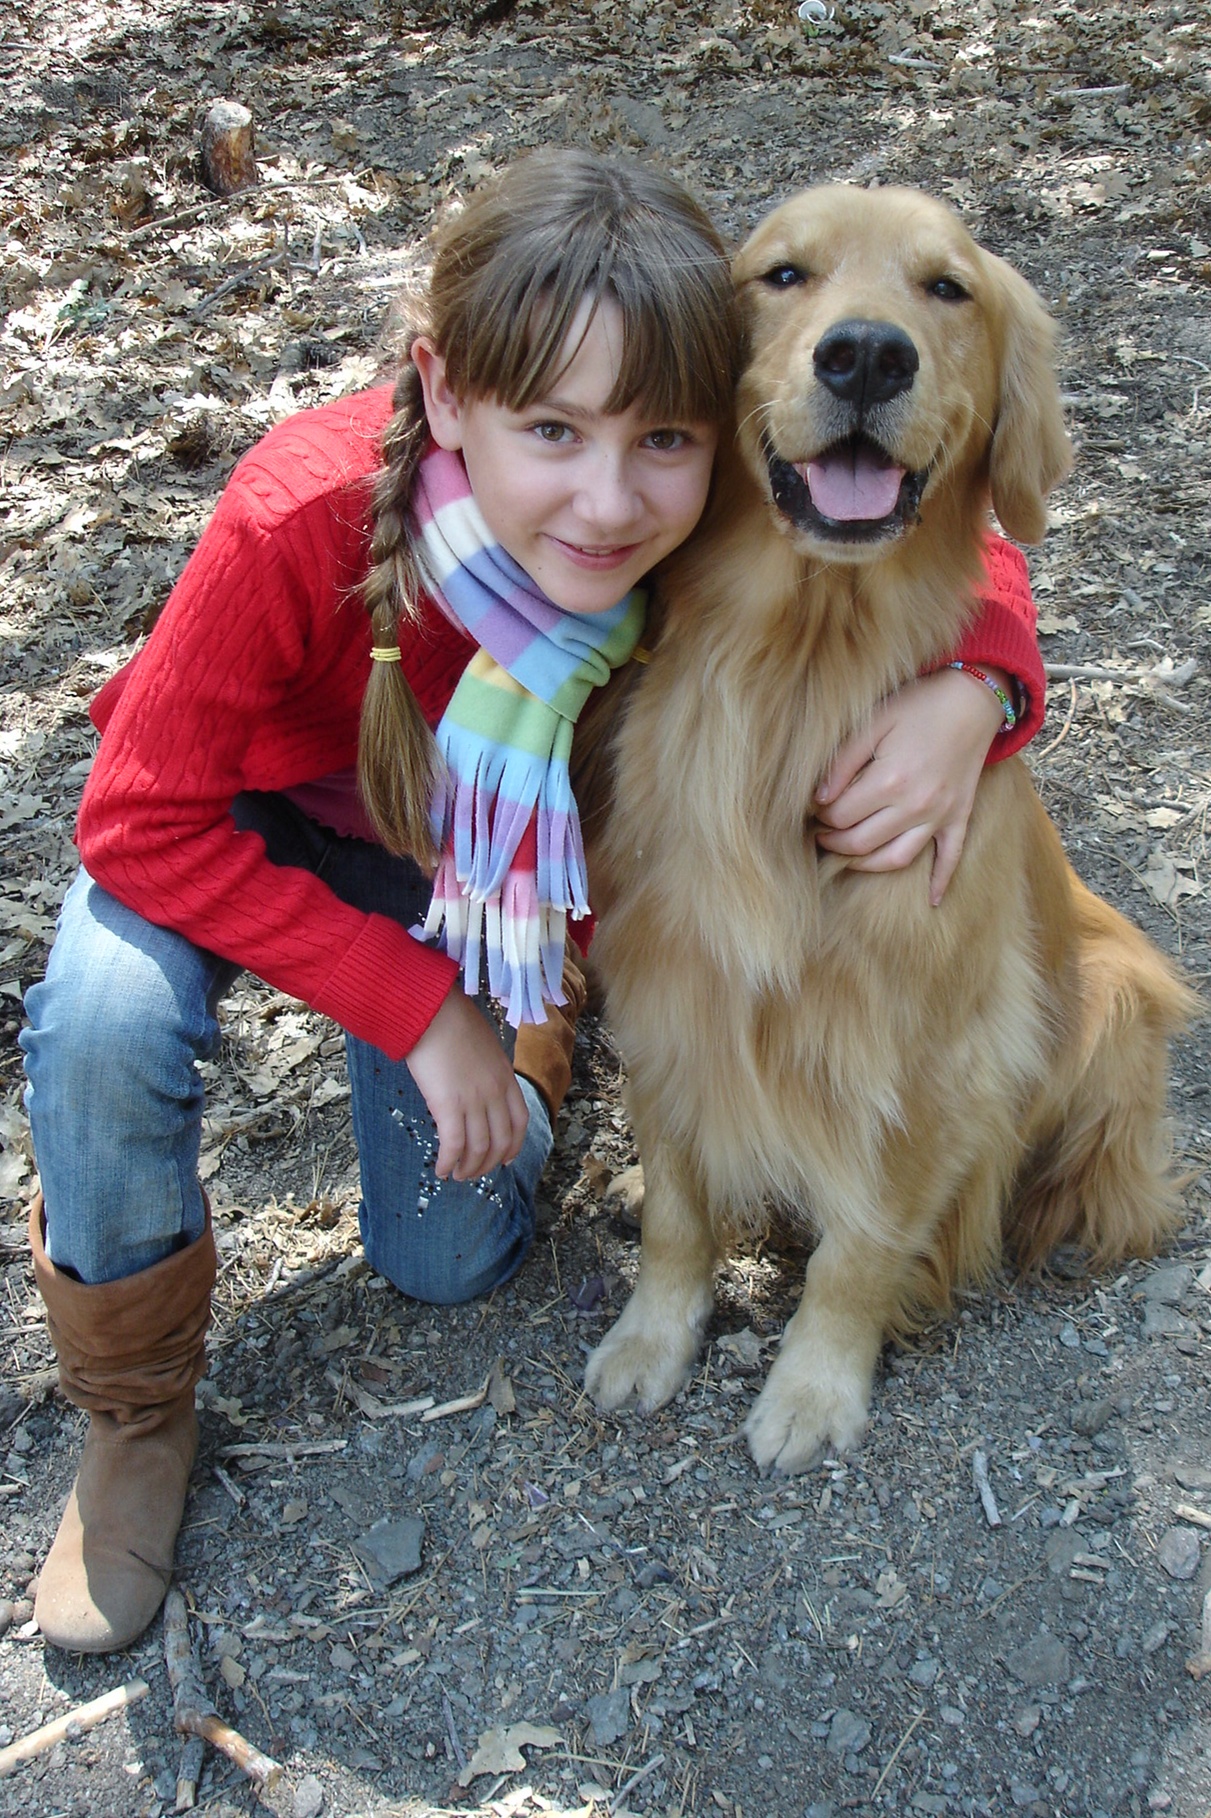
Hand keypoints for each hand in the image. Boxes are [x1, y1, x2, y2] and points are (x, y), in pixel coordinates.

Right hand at [405, 987, 529, 1180]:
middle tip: (473, 1172)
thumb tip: (475, 1085)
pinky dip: (448, 1162)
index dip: (513, 1145)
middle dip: (488, 1163)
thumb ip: (486, 1069)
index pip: (519, 1121)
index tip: (505, 1158)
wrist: (431, 1010)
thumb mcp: (483, 1045)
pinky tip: (441, 1170)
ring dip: (469, 1168)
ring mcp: (474, 1100)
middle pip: (501, 1141)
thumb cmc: (451, 1020)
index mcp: (505, 1077)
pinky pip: (453, 1145)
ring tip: (457, 1175)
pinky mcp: (449, 1105)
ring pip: (479, 1148)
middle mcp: (495, 1092)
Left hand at [814, 666, 1007, 905]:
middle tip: (819, 834)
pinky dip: (940, 881)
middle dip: (834, 843)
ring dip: (865, 864)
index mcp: (890, 780)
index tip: (813, 809)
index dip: (820, 816)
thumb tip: (818, 799)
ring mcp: (940, 816)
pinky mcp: (959, 817)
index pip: (841, 815)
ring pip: (896, 859)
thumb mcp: (874, 721)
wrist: (973, 698)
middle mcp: (915, 806)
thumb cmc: (919, 705)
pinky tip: (931, 901)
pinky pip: (950, 858)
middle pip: (862, 843)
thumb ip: (842, 762)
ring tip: (846, 855)